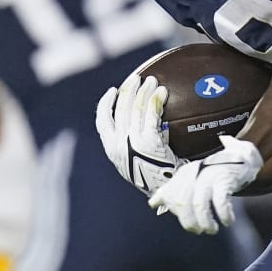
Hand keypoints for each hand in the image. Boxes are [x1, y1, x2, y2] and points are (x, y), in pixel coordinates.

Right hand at [96, 73, 177, 194]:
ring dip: (144, 91)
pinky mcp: (149, 140)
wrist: (169, 191)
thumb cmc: (161, 180)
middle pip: (121, 109)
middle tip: (137, 79)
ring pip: (136, 108)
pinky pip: (152, 114)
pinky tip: (163, 92)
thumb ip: (140, 147)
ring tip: (152, 80)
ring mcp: (133, 142)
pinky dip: (156, 100)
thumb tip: (157, 127)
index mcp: (113, 150)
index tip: (113, 92)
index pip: (102, 122)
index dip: (106, 104)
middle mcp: (119, 144)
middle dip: (129, 91)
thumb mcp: (142, 164)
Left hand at [148, 134, 262, 232]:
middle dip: (189, 221)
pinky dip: (224, 215)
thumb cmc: (212, 173)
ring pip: (199, 204)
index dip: (178, 214)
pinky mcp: (224, 180)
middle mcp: (193, 175)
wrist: (239, 158)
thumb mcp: (189, 179)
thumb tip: (152, 204)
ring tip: (211, 230)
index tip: (190, 222)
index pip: (171, 198)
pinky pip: (220, 201)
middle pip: (182, 203)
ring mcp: (208, 177)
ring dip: (205, 222)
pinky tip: (227, 222)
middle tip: (199, 230)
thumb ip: (171, 191)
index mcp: (182, 175)